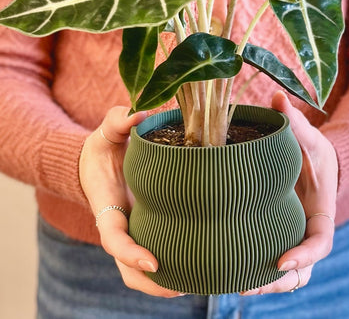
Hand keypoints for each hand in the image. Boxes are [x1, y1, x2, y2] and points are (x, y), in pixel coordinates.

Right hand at [79, 106, 182, 297]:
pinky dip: (173, 264)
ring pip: (141, 269)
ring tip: (198, 281)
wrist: (100, 160)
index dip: (130, 253)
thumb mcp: (107, 130)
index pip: (113, 238)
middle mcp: (120, 225)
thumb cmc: (104, 146)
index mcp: (107, 206)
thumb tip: (142, 111)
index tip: (153, 262)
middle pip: (127, 268)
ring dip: (163, 282)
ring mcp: (133, 230)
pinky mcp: (147, 228)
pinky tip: (199, 263)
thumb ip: (119, 120)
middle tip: (180, 286)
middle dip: (150, 283)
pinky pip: (156, 252)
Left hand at [242, 91, 337, 294]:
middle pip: (299, 271)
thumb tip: (278, 96)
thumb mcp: (308, 136)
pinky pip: (265, 259)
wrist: (308, 162)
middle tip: (247, 285)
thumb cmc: (313, 151)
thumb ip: (294, 121)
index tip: (282, 261)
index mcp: (320, 212)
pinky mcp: (272, 234)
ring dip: (262, 283)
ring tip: (232, 284)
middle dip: (277, 283)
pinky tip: (225, 268)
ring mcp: (289, 236)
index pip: (319, 243)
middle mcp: (304, 231)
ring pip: (283, 275)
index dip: (304, 256)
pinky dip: (252, 268)